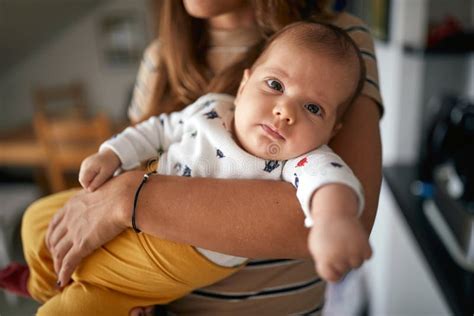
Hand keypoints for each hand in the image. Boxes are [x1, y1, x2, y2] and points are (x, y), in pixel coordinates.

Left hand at [45, 172, 139, 287]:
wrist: (127, 196)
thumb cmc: (125, 190)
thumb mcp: (107, 189)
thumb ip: (103, 195)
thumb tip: (114, 194)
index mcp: (74, 203)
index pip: (57, 221)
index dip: (53, 234)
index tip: (55, 241)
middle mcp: (70, 217)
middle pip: (54, 238)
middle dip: (53, 251)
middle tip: (57, 260)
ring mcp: (75, 231)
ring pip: (59, 252)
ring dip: (58, 265)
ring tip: (60, 274)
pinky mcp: (83, 244)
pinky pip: (68, 262)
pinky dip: (63, 273)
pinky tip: (63, 281)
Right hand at [79, 149, 120, 191]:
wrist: (113, 153)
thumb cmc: (111, 164)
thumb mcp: (106, 174)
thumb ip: (97, 181)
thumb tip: (89, 190)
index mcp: (88, 167)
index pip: (83, 181)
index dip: (89, 187)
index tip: (98, 188)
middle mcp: (84, 165)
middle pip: (82, 179)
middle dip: (89, 184)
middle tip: (100, 184)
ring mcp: (84, 163)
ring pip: (83, 177)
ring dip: (90, 180)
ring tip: (100, 179)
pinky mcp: (86, 163)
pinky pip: (85, 173)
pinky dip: (90, 176)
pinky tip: (98, 176)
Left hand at [308, 213, 371, 281]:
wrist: (333, 212)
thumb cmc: (324, 232)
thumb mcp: (316, 249)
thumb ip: (324, 265)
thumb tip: (336, 280)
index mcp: (325, 259)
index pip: (332, 278)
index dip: (332, 271)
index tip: (332, 263)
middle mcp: (339, 257)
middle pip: (345, 271)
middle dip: (341, 261)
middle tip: (337, 246)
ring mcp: (353, 252)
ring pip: (357, 265)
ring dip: (353, 256)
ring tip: (345, 242)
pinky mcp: (365, 245)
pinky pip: (367, 256)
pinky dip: (363, 249)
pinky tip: (354, 240)